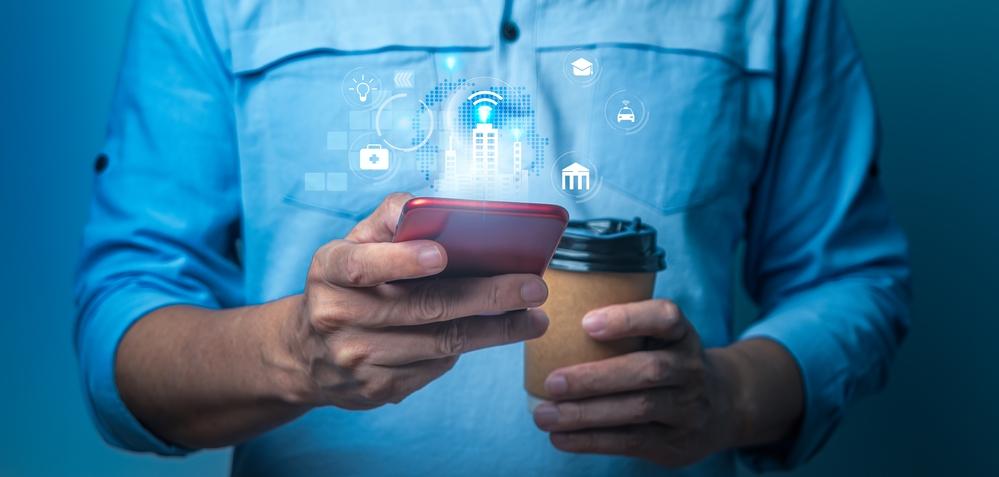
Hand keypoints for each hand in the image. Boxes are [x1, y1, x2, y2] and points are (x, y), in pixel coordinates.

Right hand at [284, 193, 549, 409]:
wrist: (307, 352)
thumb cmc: (347, 283)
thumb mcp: (352, 244)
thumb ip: (388, 219)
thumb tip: (432, 206)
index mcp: (330, 271)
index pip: (361, 265)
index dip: (401, 260)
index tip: (442, 254)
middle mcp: (337, 316)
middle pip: (422, 308)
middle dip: (486, 296)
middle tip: (534, 286)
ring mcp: (356, 359)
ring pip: (439, 343)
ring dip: (495, 330)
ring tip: (534, 317)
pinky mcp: (376, 389)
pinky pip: (435, 367)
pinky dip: (469, 348)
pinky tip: (496, 334)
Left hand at [532, 299, 739, 467]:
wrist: (722, 406)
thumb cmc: (667, 360)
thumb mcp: (660, 338)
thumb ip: (622, 328)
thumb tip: (548, 320)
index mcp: (682, 334)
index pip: (666, 317)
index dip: (628, 319)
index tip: (586, 323)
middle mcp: (690, 369)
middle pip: (647, 371)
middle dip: (595, 378)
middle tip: (552, 382)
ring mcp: (688, 408)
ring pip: (638, 410)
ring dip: (586, 414)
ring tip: (545, 415)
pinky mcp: (675, 443)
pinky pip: (631, 441)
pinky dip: (591, 440)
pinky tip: (560, 437)